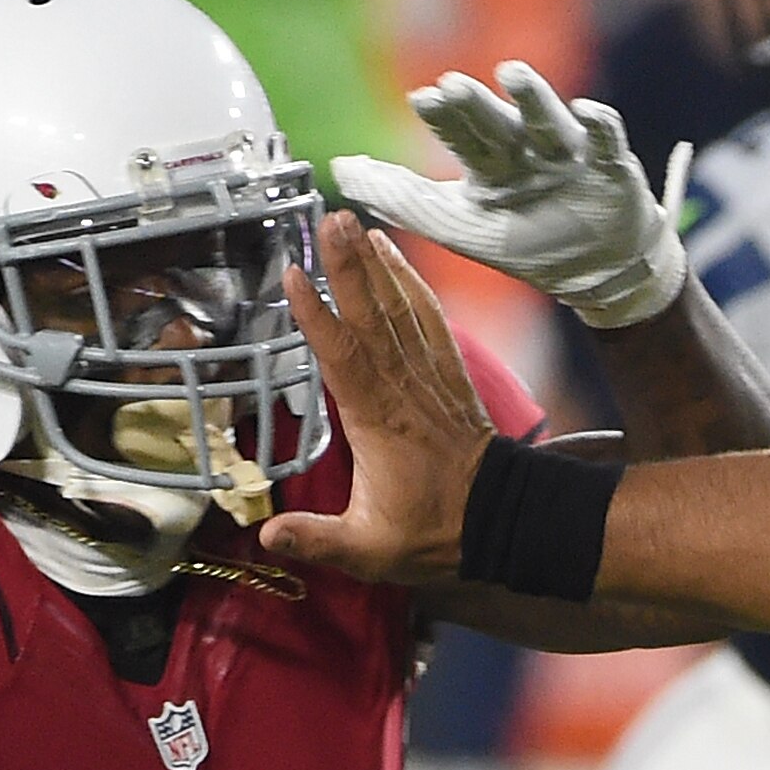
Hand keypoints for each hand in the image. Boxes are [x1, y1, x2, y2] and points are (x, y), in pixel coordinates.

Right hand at [262, 213, 494, 584]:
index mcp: (377, 422)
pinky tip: (394, 255)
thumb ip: (318, 540)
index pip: (343, 358)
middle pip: (371, 317)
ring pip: (399, 310)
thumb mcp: (370, 551)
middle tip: (330, 218)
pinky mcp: (447, 374)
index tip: (293, 276)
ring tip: (353, 221)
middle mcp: (403, 389)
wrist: (503, 522)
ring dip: (376, 264)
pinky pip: (428, 319)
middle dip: (349, 266)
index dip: (318, 317)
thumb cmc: (433, 533)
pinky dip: (411, 283)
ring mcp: (428, 377)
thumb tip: (266, 534)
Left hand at [335, 61, 690, 329]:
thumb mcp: (457, 226)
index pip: (460, 133)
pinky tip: (587, 111)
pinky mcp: (611, 169)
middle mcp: (525, 150)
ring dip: (532, 97)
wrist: (597, 272)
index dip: (443, 115)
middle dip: (475, 104)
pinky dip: (598, 125)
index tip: (423, 99)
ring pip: (547, 120)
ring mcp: (568, 156)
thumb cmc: (527, 242)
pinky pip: (606, 140)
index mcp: (489, 162)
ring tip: (513, 75)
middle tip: (451, 85)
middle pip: (497, 122)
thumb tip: (339, 169)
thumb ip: (398, 198)